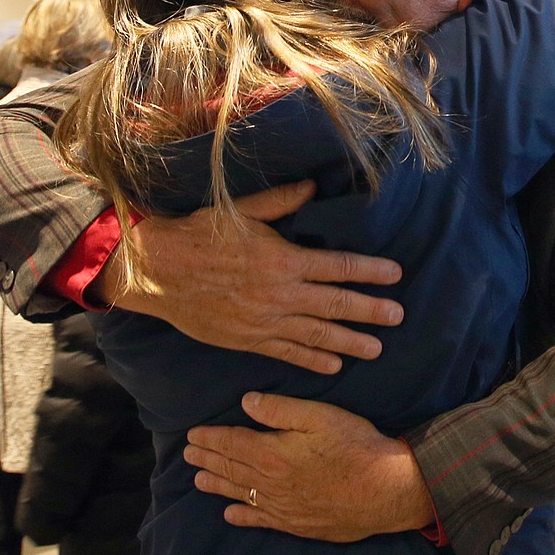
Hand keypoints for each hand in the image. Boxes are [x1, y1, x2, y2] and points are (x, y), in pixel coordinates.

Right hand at [100, 181, 403, 373]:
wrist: (156, 271)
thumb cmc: (199, 234)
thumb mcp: (241, 210)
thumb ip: (280, 201)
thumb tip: (312, 187)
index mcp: (283, 259)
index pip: (338, 267)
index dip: (370, 272)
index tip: (395, 275)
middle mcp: (280, 294)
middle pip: (336, 306)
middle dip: (370, 312)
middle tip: (398, 316)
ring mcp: (265, 322)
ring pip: (317, 336)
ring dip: (350, 343)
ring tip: (377, 348)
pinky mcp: (247, 341)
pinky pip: (287, 353)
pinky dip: (312, 361)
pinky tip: (333, 367)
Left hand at [184, 392, 434, 541]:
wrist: (386, 489)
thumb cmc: (356, 446)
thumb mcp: (320, 416)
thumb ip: (281, 409)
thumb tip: (247, 401)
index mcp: (273, 453)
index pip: (233, 443)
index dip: (211, 438)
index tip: (193, 434)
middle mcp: (271, 483)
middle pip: (231, 469)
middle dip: (208, 459)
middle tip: (188, 454)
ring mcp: (283, 507)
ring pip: (241, 494)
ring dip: (217, 485)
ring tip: (198, 480)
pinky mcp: (297, 523)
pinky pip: (261, 520)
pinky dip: (243, 516)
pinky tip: (230, 515)